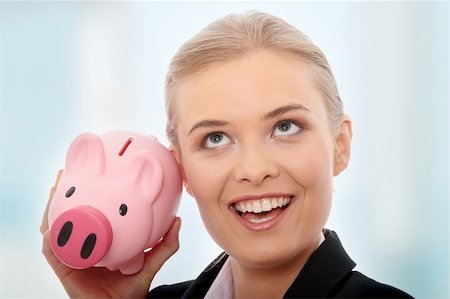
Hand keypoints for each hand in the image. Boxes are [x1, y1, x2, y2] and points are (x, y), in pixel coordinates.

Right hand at [40, 170, 180, 297]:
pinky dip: (50, 235)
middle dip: (63, 195)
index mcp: (100, 240)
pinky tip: (51, 222)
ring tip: (55, 188)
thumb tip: (177, 221)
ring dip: (52, 207)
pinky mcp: (64, 268)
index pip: (89, 214)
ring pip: (56, 227)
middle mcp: (84, 244)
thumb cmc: (131, 289)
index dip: (86, 195)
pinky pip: (52, 249)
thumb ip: (165, 245)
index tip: (88, 175)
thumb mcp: (150, 263)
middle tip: (64, 174)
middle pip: (68, 216)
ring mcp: (72, 254)